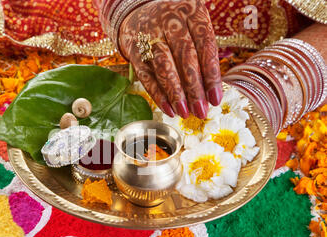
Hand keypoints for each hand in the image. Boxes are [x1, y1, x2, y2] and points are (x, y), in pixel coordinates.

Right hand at [119, 0, 221, 118]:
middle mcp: (170, 20)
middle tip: (201, 111)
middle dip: (194, 88)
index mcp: (191, 11)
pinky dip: (157, 94)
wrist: (138, 14)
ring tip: (184, 112)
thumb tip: (211, 94)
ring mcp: (150, 34)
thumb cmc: (176, 26)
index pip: (205, 45)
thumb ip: (204, 53)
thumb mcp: (194, 27)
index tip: (215, 99)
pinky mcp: (135, 50)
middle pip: (185, 57)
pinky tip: (168, 109)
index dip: (211, 75)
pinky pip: (146, 75)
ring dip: (175, 93)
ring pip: (164, 66)